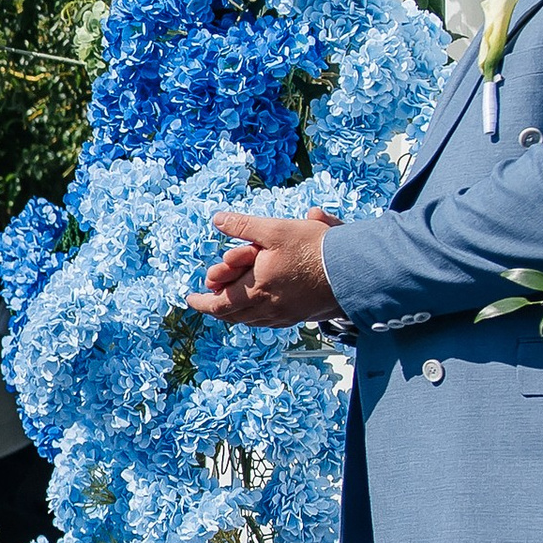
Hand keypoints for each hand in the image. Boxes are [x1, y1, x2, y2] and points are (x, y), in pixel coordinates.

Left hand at [197, 211, 340, 327]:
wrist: (351, 271)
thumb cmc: (314, 248)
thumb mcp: (275, 229)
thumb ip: (244, 226)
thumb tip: (218, 220)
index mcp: (256, 287)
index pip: (219, 303)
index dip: (201, 302)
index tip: (190, 299)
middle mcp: (267, 307)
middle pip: (232, 315)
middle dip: (216, 308)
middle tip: (206, 302)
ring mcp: (284, 315)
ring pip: (250, 320)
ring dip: (235, 314)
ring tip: (228, 306)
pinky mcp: (299, 316)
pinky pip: (269, 322)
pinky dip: (256, 316)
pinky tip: (258, 310)